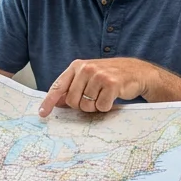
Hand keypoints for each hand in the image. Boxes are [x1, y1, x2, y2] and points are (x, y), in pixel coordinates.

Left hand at [39, 58, 157, 115]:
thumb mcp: (89, 77)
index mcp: (77, 66)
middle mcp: (86, 68)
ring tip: (104, 95)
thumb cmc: (110, 76)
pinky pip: (101, 107)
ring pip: (86, 106)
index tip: (43, 113)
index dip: (49, 101)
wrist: (137, 72)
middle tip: (93, 98)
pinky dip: (106, 107)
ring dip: (95, 106)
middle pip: (72, 101)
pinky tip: (112, 97)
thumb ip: (72, 88)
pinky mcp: (111, 84)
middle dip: (81, 105)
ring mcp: (99, 75)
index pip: (58, 86)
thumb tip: (56, 102)